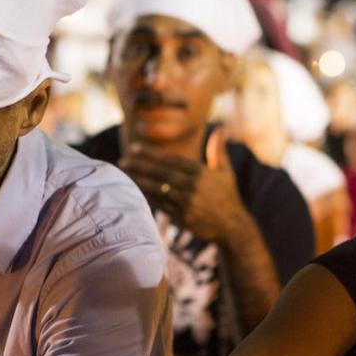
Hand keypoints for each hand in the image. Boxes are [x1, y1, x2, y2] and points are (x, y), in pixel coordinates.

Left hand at [119, 129, 249, 241]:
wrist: (232, 226)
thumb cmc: (227, 196)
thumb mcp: (225, 172)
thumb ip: (218, 151)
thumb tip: (221, 129)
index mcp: (200, 172)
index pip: (170, 159)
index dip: (150, 153)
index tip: (133, 148)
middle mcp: (192, 186)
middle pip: (161, 174)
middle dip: (140, 166)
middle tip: (122, 161)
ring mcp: (187, 202)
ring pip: (158, 190)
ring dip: (139, 182)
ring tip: (124, 175)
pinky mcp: (182, 217)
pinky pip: (160, 205)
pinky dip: (147, 198)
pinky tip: (134, 192)